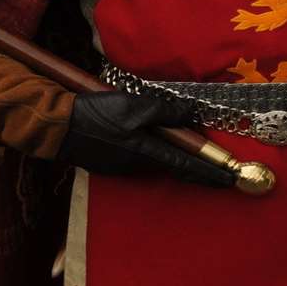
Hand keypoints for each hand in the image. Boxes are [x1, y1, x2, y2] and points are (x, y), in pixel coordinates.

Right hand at [55, 90, 235, 187]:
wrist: (56, 127)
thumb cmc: (96, 113)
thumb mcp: (134, 105)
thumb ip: (165, 111)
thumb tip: (192, 115)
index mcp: (146, 152)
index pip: (186, 166)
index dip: (209, 173)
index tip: (230, 180)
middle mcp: (137, 165)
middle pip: (174, 169)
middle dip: (198, 172)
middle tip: (221, 176)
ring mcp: (122, 167)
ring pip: (157, 164)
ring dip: (176, 162)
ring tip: (198, 162)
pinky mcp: (110, 164)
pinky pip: (140, 161)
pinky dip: (155, 157)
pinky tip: (158, 150)